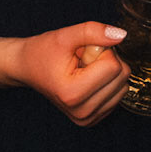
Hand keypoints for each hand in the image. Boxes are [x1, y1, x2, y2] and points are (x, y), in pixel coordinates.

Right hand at [12, 22, 128, 125]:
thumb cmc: (42, 52)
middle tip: (82, 61)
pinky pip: (118, 95)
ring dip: (107, 73)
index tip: (81, 52)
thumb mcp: (65, 36)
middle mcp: (82, 112)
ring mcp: (88, 118)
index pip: (114, 67)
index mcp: (73, 94)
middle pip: (122, 77)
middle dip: (106, 61)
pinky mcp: (93, 119)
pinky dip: (106, 83)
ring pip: (123, 86)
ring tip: (83, 70)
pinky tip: (87, 80)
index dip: (101, 51)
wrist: (27, 68)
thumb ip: (93, 32)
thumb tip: (121, 35)